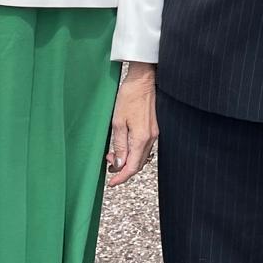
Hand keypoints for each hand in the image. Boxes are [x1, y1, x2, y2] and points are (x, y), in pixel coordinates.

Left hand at [105, 62, 157, 186]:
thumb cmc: (129, 96)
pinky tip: (124, 146)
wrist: (143, 79)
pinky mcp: (154, 128)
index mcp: (141, 139)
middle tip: (108, 163)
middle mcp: (151, 138)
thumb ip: (120, 145)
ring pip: (141, 156)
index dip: (121, 177)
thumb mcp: (118, 122)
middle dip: (123, 169)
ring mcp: (154, 133)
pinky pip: (144, 147)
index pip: (132, 167)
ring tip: (113, 153)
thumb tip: (120, 163)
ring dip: (128, 160)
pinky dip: (133, 152)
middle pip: (138, 164)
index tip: (111, 183)